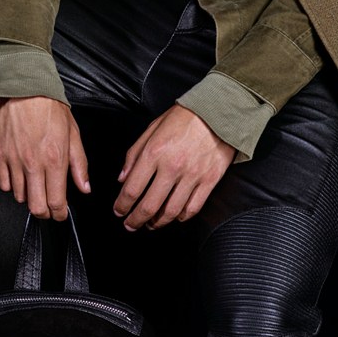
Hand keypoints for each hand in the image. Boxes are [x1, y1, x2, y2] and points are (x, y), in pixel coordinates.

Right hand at [0, 96, 89, 220]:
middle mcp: (34, 164)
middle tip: (49, 208)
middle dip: (45, 213)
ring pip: (20, 197)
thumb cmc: (49, 105)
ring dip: (29, 196)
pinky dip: (12, 185)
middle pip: (36, 207)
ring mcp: (14, 161)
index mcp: (55, 159)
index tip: (61, 214)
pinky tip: (19, 175)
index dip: (60, 214)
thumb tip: (84, 187)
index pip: (57, 202)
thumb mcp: (73, 132)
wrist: (22, 87)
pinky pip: (4, 184)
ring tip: (35, 185)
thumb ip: (79, 163)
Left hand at [113, 105, 235, 230]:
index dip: (122, 205)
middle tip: (130, 225)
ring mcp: (192, 176)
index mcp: (155, 152)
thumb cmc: (185, 116)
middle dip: (135, 220)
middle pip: (149, 206)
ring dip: (157, 223)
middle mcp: (172, 167)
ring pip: (171, 212)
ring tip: (151, 224)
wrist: (218, 111)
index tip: (119, 211)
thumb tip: (123, 178)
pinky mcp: (209, 181)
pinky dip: (181, 217)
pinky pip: (193, 208)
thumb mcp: (153, 127)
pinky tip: (175, 216)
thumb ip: (134, 153)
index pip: (132, 189)